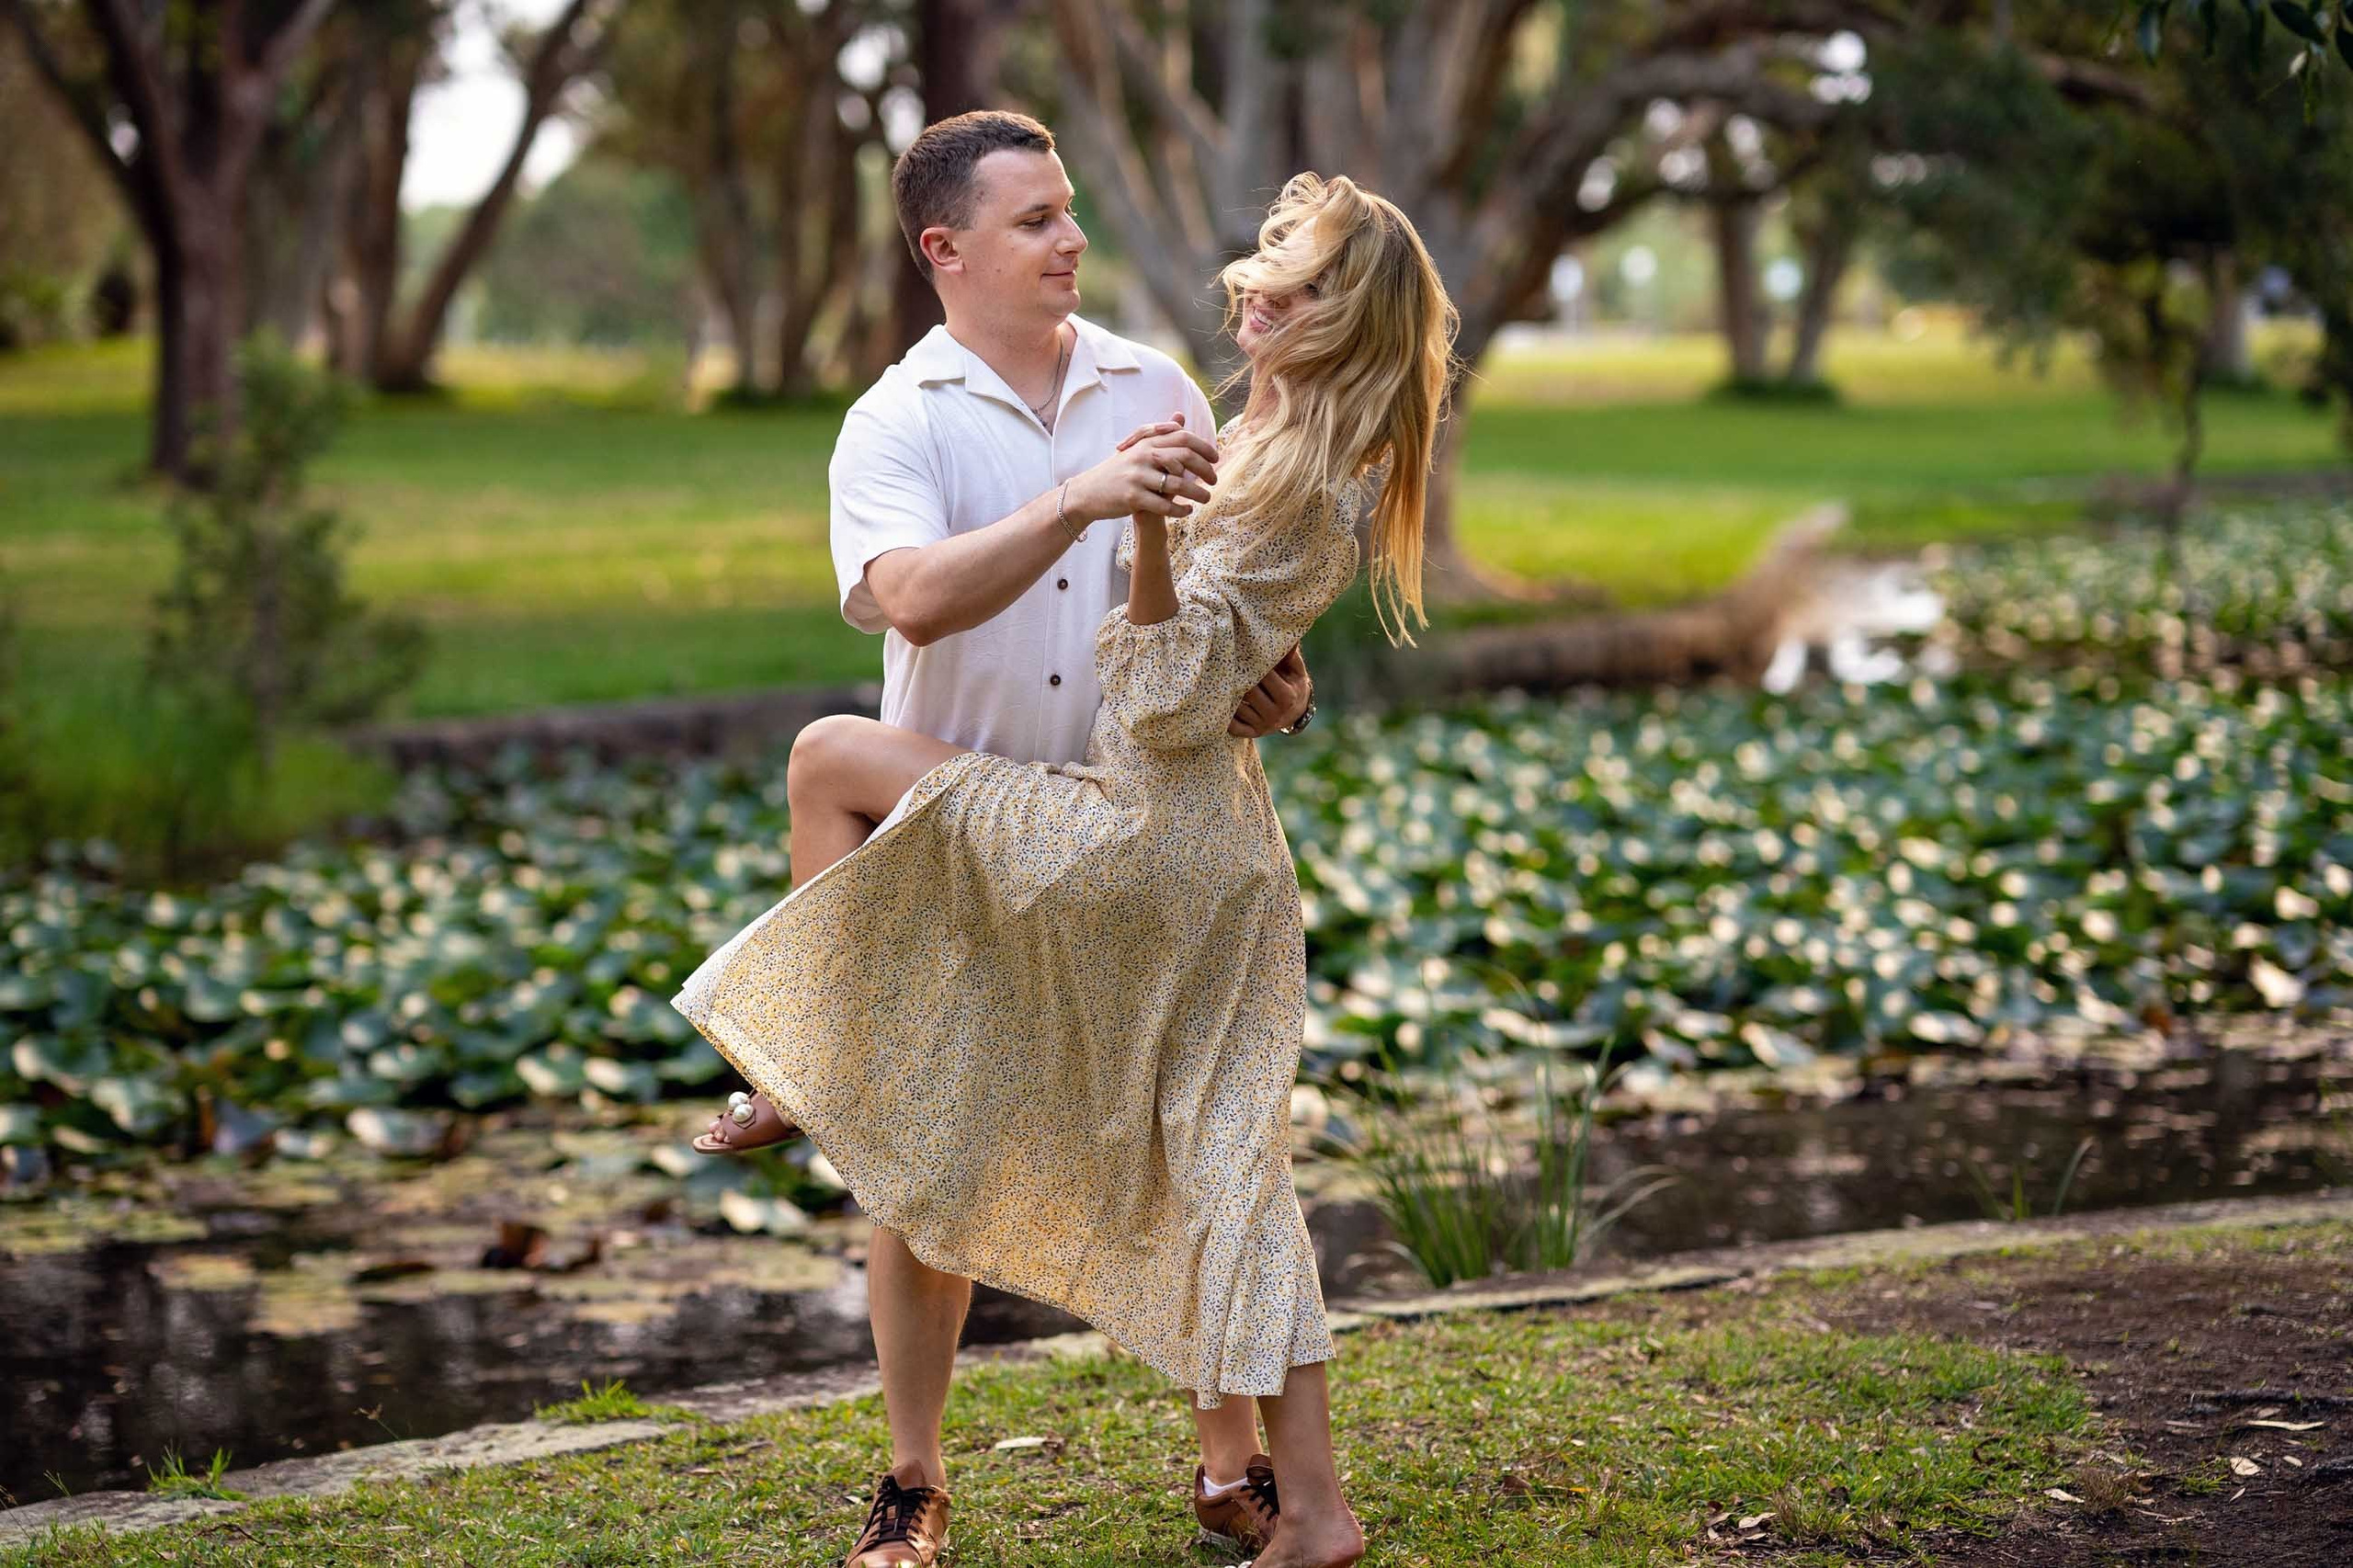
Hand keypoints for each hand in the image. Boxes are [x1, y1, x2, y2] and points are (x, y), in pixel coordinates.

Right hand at [1066, 410, 1217, 524]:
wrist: (1087, 493)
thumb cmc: (1118, 471)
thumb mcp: (1137, 448)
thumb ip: (1160, 434)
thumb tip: (1180, 416)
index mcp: (1146, 442)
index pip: (1183, 437)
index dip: (1204, 447)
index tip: (1215, 458)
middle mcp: (1142, 455)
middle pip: (1184, 457)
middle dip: (1205, 469)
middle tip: (1215, 480)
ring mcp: (1137, 477)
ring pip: (1177, 484)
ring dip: (1197, 493)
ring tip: (1206, 498)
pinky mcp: (1133, 497)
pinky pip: (1165, 505)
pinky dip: (1180, 509)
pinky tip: (1188, 511)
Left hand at [1230, 644, 1310, 737]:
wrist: (1296, 712)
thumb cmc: (1293, 684)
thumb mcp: (1296, 670)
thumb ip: (1290, 654)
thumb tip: (1287, 636)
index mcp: (1287, 697)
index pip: (1264, 678)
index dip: (1253, 665)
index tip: (1243, 654)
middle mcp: (1275, 714)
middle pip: (1248, 692)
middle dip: (1239, 678)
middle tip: (1228, 664)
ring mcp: (1263, 726)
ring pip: (1238, 708)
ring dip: (1229, 695)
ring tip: (1223, 680)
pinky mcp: (1253, 734)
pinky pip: (1233, 727)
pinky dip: (1226, 715)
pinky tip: (1223, 702)